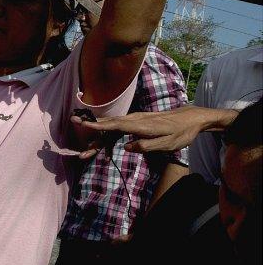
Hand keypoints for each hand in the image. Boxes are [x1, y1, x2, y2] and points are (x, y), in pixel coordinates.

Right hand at [71, 105, 237, 153]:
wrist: (191, 118)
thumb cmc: (181, 133)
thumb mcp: (168, 144)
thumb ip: (146, 146)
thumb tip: (126, 147)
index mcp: (141, 125)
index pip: (115, 125)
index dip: (98, 124)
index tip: (82, 123)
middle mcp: (136, 119)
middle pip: (109, 123)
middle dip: (90, 125)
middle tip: (73, 122)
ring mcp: (136, 119)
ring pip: (112, 124)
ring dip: (97, 130)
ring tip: (85, 139)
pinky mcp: (137, 121)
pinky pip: (119, 125)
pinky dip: (107, 129)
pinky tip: (101, 135)